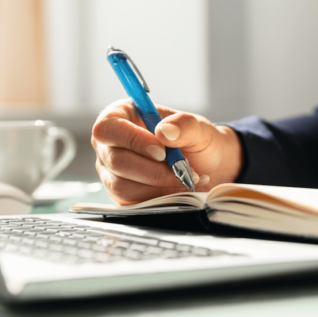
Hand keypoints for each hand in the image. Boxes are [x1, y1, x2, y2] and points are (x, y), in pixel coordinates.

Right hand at [91, 99, 242, 204]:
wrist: (209, 167)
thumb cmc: (197, 142)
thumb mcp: (198, 128)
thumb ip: (184, 125)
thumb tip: (164, 131)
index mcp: (122, 115)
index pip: (108, 127)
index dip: (132, 140)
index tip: (162, 152)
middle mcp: (111, 143)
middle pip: (114, 160)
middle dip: (151, 169)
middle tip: (179, 170)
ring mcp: (113, 170)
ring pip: (121, 185)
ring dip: (157, 185)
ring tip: (184, 179)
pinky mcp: (122, 193)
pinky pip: (131, 201)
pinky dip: (158, 197)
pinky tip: (178, 189)